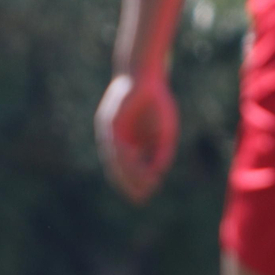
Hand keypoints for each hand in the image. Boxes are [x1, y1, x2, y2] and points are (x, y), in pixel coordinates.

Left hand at [95, 73, 177, 203]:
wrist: (147, 75)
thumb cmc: (157, 102)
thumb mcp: (165, 132)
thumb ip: (162, 153)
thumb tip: (157, 173)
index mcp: (127, 143)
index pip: (127, 170)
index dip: (136, 183)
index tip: (147, 195)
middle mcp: (115, 141)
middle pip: (118, 169)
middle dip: (129, 185)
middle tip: (140, 199)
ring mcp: (110, 132)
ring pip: (115, 160)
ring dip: (128, 175)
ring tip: (141, 185)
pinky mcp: (109, 123)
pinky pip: (116, 145)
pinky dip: (126, 157)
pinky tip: (137, 166)